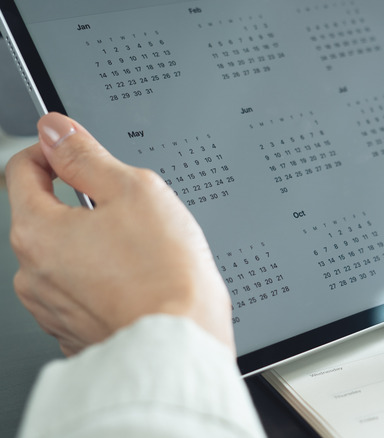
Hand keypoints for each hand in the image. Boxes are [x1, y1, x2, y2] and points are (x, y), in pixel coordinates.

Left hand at [6, 113, 233, 355]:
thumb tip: (57, 130)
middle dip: (83, 206)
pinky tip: (136, 282)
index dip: (53, 151)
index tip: (76, 153)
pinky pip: (82, 291)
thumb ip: (86, 155)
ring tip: (140, 254)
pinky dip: (103, 281)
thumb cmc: (165, 274)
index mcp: (38, 230)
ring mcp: (50, 307)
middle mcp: (31, 272)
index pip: (22, 169)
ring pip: (66, 256)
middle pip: (47, 216)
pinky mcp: (73, 330)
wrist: (182, 341)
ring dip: (94, 246)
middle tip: (130, 212)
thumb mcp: (135, 189)